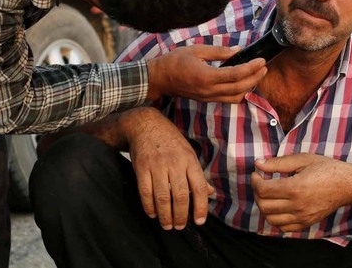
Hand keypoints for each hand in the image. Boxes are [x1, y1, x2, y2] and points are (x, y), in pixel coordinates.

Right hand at [122, 108, 213, 229]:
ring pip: (162, 197)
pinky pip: (145, 192)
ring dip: (165, 215)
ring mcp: (157, 166)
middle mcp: (175, 163)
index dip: (201, 206)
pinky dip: (149, 207)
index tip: (200, 221)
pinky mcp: (142, 168)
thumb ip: (198, 174)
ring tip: (167, 225)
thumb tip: (210, 192)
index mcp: (190, 160)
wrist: (146, 125)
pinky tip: (152, 214)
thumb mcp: (189, 153)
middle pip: (180, 196)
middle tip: (180, 227)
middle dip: (181, 216)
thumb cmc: (171, 141)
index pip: (199, 187)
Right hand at [147, 45, 266, 102]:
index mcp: (206, 76)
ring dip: (249, 87)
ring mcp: (208, 97)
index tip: (261, 61)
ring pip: (236, 97)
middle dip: (255, 78)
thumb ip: (218, 51)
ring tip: (257, 74)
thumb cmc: (175, 61)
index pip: (235, 75)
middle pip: (239, 88)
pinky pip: (228, 99)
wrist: (159, 78)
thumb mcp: (196, 50)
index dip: (251, 68)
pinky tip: (244, 82)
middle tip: (264, 67)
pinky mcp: (207, 100)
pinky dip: (240, 92)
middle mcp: (209, 90)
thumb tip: (238, 50)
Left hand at [250, 154, 351, 231]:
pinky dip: (275, 218)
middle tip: (261, 183)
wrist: (347, 185)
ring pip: (271, 219)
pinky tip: (278, 206)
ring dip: (264, 206)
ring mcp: (302, 217)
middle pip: (264, 205)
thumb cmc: (326, 169)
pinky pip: (283, 227)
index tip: (256, 174)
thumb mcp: (303, 159)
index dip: (255, 181)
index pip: (264, 190)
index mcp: (295, 187)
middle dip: (257, 193)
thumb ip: (279, 163)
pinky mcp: (306, 223)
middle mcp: (297, 205)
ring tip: (268, 195)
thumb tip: (258, 163)